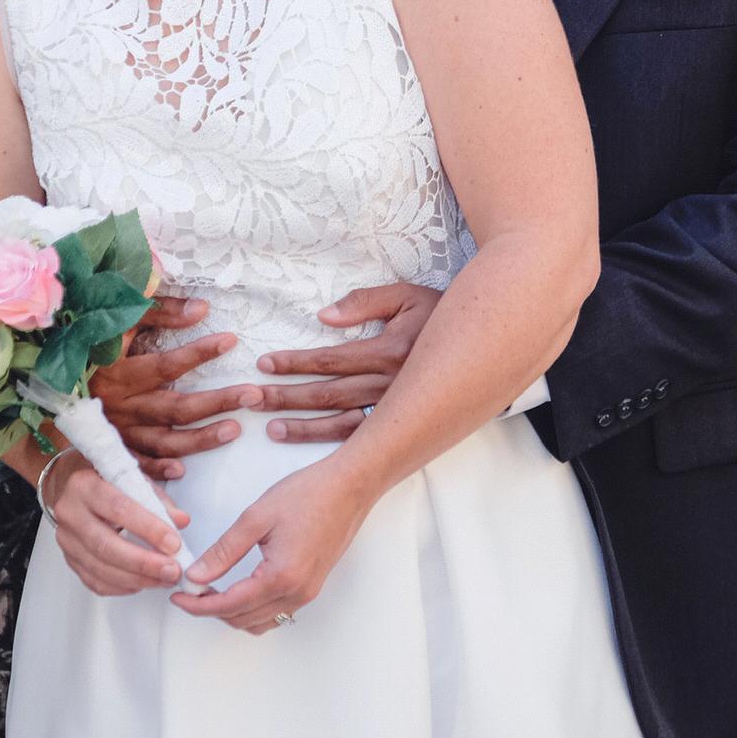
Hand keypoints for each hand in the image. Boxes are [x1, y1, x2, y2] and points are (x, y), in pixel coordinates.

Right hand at [45, 452, 193, 597]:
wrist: (71, 486)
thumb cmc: (105, 477)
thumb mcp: (133, 472)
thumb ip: (158, 494)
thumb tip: (181, 520)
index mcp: (85, 485)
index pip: (118, 508)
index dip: (148, 528)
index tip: (173, 543)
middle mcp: (71, 513)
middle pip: (106, 545)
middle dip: (143, 562)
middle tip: (172, 570)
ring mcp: (67, 540)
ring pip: (100, 568)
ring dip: (137, 578)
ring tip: (164, 579)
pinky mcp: (69, 559)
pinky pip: (94, 581)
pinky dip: (121, 586)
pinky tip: (142, 583)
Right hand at [91, 293, 263, 480]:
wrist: (40, 386)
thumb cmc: (86, 348)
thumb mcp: (116, 322)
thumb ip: (157, 313)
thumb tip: (200, 309)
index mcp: (120, 373)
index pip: (167, 364)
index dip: (199, 352)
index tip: (231, 340)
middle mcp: (120, 406)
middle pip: (175, 408)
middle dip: (217, 402)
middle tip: (253, 395)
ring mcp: (117, 432)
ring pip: (164, 441)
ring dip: (200, 439)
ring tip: (235, 429)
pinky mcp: (111, 451)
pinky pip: (137, 466)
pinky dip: (158, 471)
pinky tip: (183, 472)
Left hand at [171, 455, 374, 632]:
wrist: (350, 487)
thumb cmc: (308, 494)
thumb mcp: (257, 516)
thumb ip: (224, 550)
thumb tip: (196, 576)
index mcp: (280, 576)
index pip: (228, 605)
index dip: (198, 606)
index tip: (178, 596)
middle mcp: (296, 593)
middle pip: (242, 619)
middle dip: (211, 609)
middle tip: (190, 589)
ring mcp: (307, 593)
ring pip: (259, 620)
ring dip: (232, 612)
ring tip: (211, 589)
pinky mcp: (312, 586)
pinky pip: (276, 612)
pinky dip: (252, 608)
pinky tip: (240, 588)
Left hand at [257, 282, 440, 443]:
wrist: (485, 347)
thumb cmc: (441, 314)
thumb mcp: (407, 296)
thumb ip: (365, 303)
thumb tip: (324, 316)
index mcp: (388, 351)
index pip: (330, 360)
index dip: (295, 362)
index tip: (265, 363)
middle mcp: (390, 385)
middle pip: (328, 394)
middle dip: (286, 395)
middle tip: (252, 397)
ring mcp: (395, 408)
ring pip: (341, 422)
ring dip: (303, 425)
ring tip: (271, 426)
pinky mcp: (400, 422)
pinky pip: (361, 435)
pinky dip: (330, 440)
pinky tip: (306, 440)